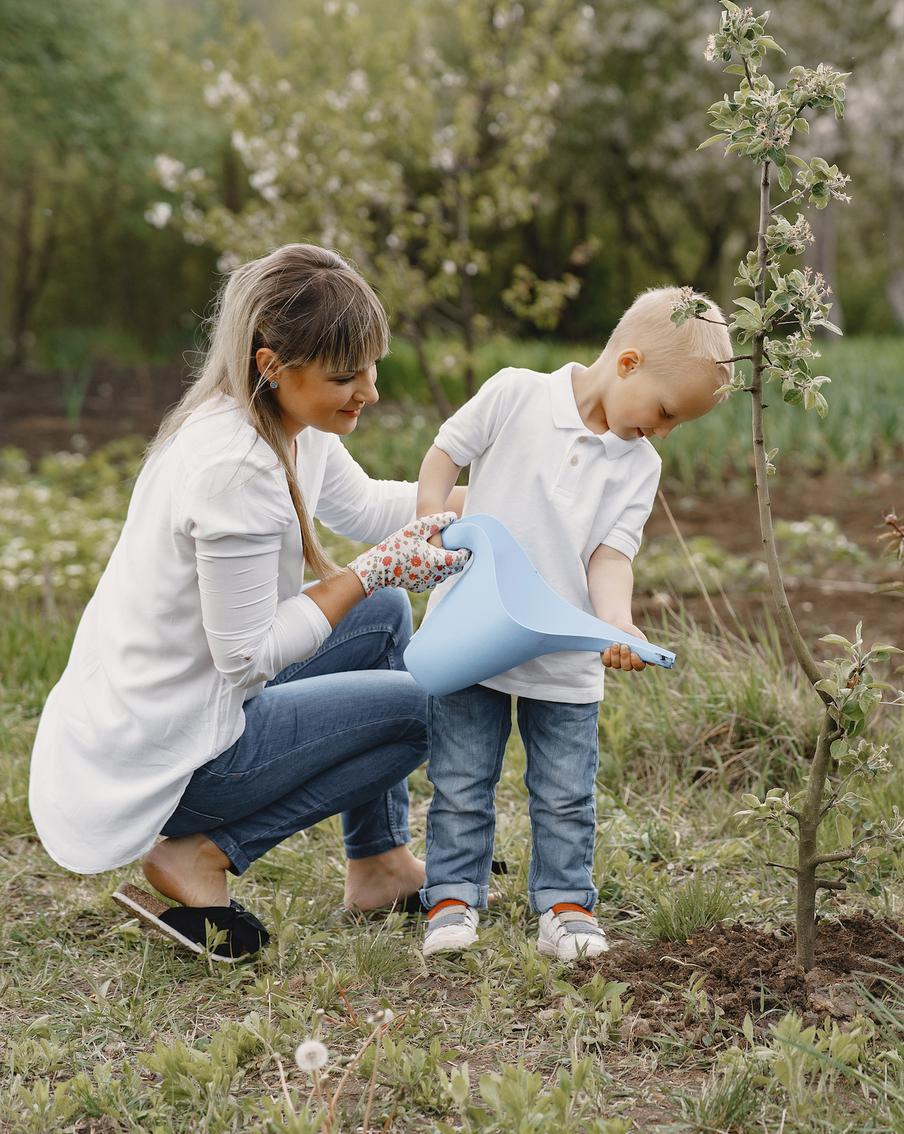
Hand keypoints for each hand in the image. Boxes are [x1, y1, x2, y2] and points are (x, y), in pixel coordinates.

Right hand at [348, 512, 469, 595]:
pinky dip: (436, 571)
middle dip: (459, 557)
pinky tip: (430, 561)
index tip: (466, 541)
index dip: (466, 549)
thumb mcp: (415, 529)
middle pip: (456, 567)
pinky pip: (434, 579)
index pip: (462, 557)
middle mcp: (436, 576)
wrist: (377, 569)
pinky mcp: (420, 587)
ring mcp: (428, 583)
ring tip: (445, 552)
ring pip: (446, 574)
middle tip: (458, 545)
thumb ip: (436, 521)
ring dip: (447, 564)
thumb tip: (453, 515)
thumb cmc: (396, 546)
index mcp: (438, 561)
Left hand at [601, 623, 647, 671]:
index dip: (636, 662)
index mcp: (638, 660)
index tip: (634, 654)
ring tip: (615, 644)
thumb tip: (652, 663)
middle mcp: (627, 664)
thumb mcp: (638, 637)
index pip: (639, 667)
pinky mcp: (607, 660)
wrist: (617, 626)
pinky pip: (606, 663)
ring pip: (616, 665)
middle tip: (624, 646)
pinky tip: (607, 649)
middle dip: (625, 657)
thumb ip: (644, 647)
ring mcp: (617, 663)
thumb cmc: (630, 632)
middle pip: (627, 667)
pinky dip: (607, 656)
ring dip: (615, 655)